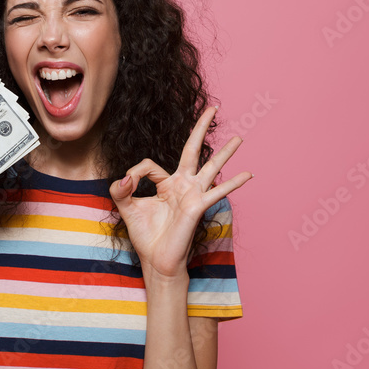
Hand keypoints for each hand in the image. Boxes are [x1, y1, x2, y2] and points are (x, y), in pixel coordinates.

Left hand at [108, 106, 251, 281]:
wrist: (157, 261)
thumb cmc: (146, 237)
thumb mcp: (127, 209)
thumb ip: (121, 190)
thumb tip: (123, 177)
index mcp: (166, 184)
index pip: (150, 166)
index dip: (134, 174)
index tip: (126, 186)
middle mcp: (182, 186)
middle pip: (192, 150)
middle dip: (201, 129)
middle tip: (214, 108)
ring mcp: (192, 195)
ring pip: (211, 168)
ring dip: (225, 153)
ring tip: (239, 138)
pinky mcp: (197, 207)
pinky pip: (217, 192)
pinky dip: (233, 183)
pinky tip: (248, 175)